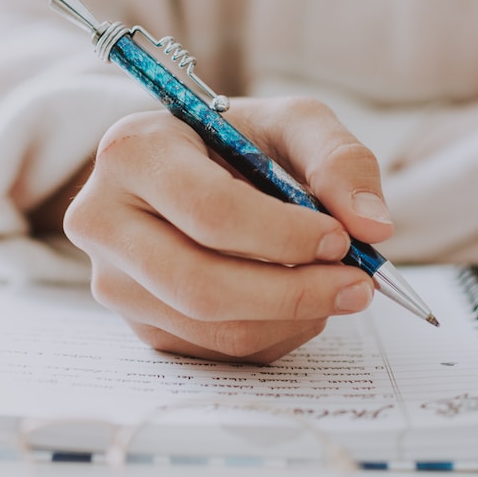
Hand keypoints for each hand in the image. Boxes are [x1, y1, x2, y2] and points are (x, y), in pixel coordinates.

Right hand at [63, 97, 393, 361]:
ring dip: (292, 318)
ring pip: (212, 328)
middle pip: (201, 285)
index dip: (284, 235)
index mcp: (133, 153)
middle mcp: (104, 221)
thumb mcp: (292, 125)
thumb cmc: (239, 143)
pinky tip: (295, 301)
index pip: (209, 212)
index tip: (341, 239)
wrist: (191, 173)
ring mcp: (114, 282)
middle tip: (358, 285)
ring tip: (333, 287)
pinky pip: (216, 351)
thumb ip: (340, 160)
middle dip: (293, 292)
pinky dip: (275, 334)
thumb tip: (374, 226)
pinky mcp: (140, 324)